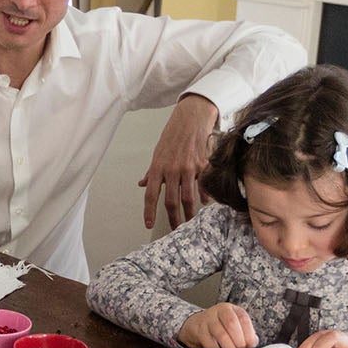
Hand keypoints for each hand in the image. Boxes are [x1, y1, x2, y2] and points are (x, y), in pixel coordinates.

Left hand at [141, 95, 218, 229]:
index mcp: (158, 167)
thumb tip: (142, 184)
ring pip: (188, 197)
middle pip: (170, 201)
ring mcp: (188, 168)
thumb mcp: (158, 153)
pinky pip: (204, 186)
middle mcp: (172, 170)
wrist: (192, 118)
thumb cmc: (173, 135)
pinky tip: (206, 204)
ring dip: (189, 213)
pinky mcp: (203, 165)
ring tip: (190, 222)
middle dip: (173, 218)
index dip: (149, 211)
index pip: (150, 194)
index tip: (148, 224)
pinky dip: (205, 197)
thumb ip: (151, 172)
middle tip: (175, 229)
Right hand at [178, 302, 256, 347]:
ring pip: (221, 334)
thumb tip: (252, 346)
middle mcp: (219, 311)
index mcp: (232, 309)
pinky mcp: (199, 331)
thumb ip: (245, 334)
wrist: (197, 324)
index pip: (243, 318)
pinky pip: (210, 343)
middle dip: (239, 341)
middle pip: (231, 324)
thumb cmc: (220, 326)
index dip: (249, 334)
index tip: (250, 346)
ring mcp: (208, 320)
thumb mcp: (234, 325)